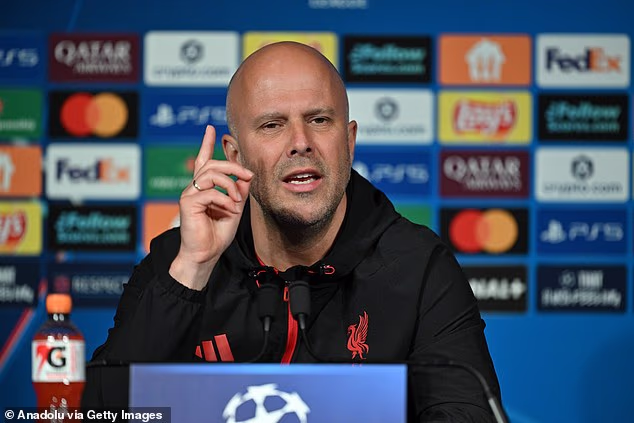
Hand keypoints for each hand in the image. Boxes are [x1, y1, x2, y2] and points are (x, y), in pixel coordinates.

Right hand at [169, 125, 252, 289]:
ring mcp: (188, 194)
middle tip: (248, 175)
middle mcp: (194, 188)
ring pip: (211, 175)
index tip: (210, 128)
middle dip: (233, 166)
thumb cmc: (217, 235)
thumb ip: (239, 192)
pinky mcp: (187, 203)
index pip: (203, 161)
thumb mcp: (234, 209)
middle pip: (212, 164)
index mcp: (203, 189)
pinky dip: (224, 200)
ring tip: (237, 201)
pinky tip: (229, 210)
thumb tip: (246, 177)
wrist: (205, 255)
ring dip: (230, 185)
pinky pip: (210, 192)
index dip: (206, 143)